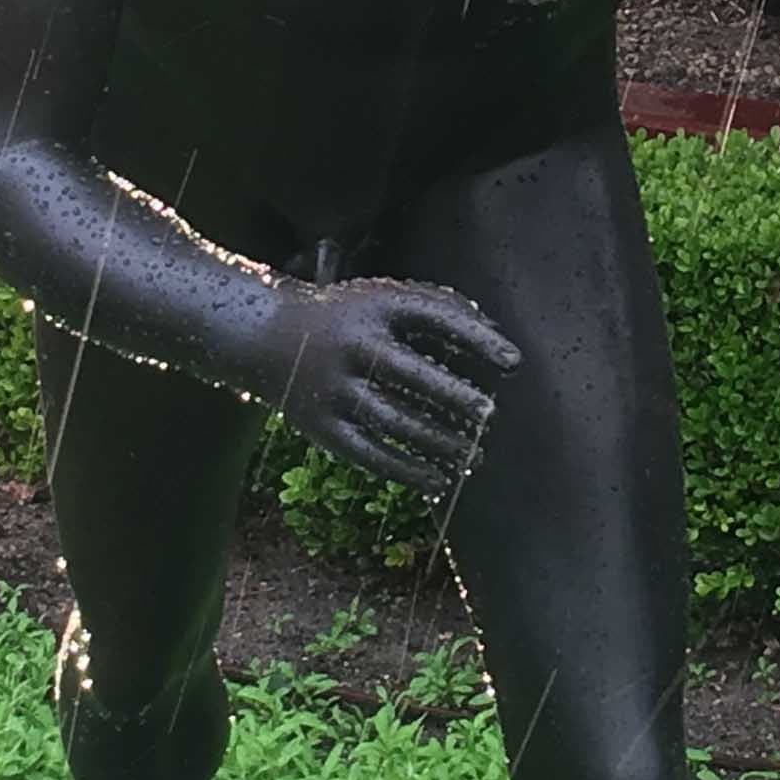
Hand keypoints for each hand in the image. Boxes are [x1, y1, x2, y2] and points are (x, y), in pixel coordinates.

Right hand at [260, 277, 520, 495]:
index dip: (477, 339)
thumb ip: (439, 306)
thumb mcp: (385, 298)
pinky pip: (368, 453)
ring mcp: (334, 387)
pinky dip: (405, 470)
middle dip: (455, 398)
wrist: (266, 336)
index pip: (435, 318)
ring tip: (471, 456)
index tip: (513, 363)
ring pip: (392, 421)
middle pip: (411, 374)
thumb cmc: (347, 316)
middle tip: (488, 415)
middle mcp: (353, 345)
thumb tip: (494, 330)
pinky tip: (437, 480)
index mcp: (375, 307)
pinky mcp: (322, 426)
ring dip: (436, 442)